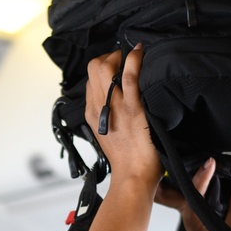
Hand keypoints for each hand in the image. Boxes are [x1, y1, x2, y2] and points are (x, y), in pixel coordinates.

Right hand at [84, 45, 161, 188]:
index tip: (116, 66)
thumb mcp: (108, 135)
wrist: (133, 176)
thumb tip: (115, 104)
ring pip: (104, 66)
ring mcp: (115, 106)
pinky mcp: (133, 108)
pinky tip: (140, 54)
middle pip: (93, 67)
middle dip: (109, 55)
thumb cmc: (126, 160)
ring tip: (133, 56)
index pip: (90, 80)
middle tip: (124, 58)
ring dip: (119, 55)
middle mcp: (99, 107)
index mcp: (92, 113)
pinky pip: (129, 76)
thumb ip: (107, 117)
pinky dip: (133, 60)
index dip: (103, 68)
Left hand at [163, 158, 230, 230]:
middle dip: (199, 168)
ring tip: (215, 160)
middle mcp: (190, 209)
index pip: (196, 189)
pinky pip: (198, 190)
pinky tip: (215, 174)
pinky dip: (205, 181)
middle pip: (191, 182)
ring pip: (193, 185)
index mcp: (194, 215)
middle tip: (213, 155)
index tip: (212, 161)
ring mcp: (191, 208)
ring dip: (202, 173)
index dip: (204, 174)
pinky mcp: (196, 209)